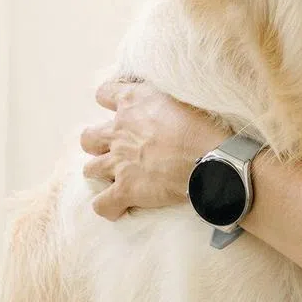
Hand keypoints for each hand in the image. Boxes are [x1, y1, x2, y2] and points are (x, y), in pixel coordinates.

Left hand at [81, 78, 230, 220]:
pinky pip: (102, 204)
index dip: (110, 101)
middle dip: (98, 145)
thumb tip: (166, 103)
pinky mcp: (125, 189)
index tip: (121, 109)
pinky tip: (120, 207)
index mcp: (134, 102)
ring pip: (90, 169)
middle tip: (117, 150)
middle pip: (89, 138)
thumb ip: (164, 100)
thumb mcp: (184, 98)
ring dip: (102, 174)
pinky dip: (108, 207)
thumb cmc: (205, 128)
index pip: (105, 94)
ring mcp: (119, 162)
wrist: (212, 158)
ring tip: (118, 179)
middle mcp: (119, 131)